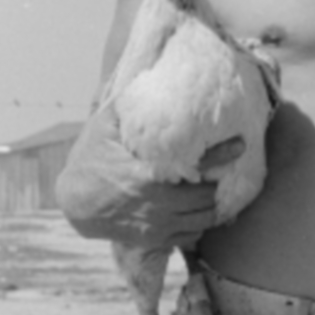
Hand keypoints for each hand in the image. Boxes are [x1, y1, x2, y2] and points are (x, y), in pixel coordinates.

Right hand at [56, 101, 245, 250]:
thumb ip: (128, 103)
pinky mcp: (154, 240)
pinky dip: (197, 226)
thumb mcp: (104, 125)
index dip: (222, 153)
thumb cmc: (90, 158)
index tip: (240, 145)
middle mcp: (156, 202)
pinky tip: (194, 211)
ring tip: (209, 190)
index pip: (196, 163)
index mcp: (147, 174)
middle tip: (216, 171)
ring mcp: (156, 225)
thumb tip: (149, 74)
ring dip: (209, 205)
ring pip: (202, 219)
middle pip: (205, 195)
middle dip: (214, 182)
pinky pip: (189, 238)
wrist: (74, 201)